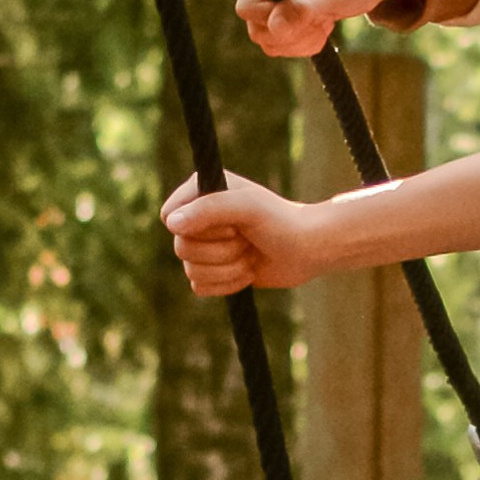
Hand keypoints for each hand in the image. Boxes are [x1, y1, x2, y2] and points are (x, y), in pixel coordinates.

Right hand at [162, 171, 322, 295]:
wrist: (309, 250)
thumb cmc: (282, 222)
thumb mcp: (248, 208)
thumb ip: (209, 209)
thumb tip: (172, 224)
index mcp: (202, 192)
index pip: (170, 216)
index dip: (198, 227)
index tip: (231, 224)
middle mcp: (199, 217)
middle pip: (181, 248)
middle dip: (221, 251)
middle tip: (247, 240)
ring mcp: (206, 245)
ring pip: (191, 271)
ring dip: (227, 268)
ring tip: (251, 255)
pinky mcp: (215, 270)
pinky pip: (200, 287)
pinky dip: (227, 284)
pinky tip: (248, 272)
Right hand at [234, 0, 430, 59]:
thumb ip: (304, 6)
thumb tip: (275, 28)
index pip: (246, 10)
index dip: (275, 19)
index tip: (309, 11)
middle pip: (257, 31)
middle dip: (292, 34)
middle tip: (322, 19)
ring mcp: (277, 0)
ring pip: (270, 41)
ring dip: (300, 40)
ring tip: (326, 20)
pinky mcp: (289, 14)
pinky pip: (284, 43)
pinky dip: (305, 43)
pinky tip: (325, 24)